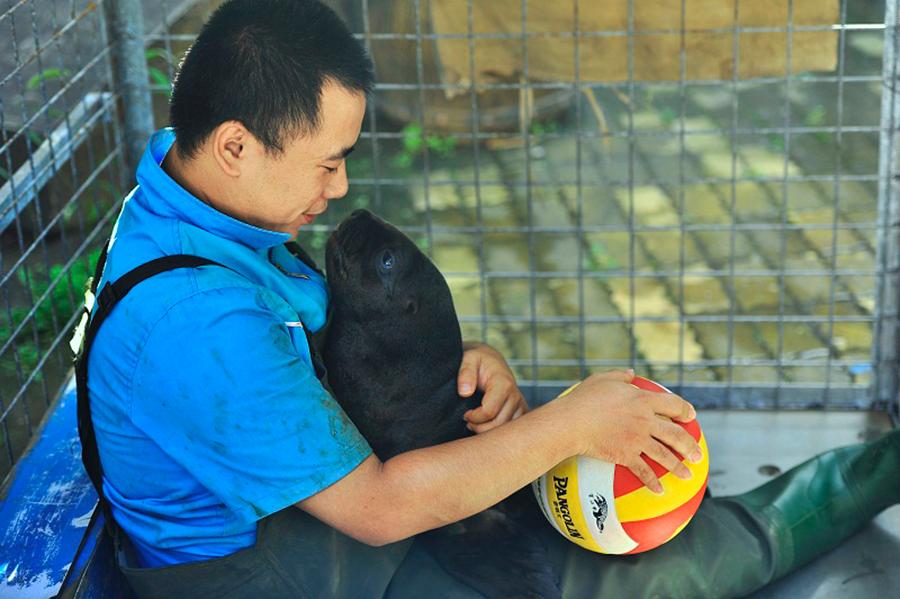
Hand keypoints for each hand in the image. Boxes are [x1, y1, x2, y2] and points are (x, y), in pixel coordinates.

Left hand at [458, 342, 527, 433]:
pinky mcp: (522, 412)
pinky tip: (487, 424)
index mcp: (504, 384)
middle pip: (498, 424)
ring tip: (476, 422)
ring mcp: (521, 405)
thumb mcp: (468, 359)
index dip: (474, 417)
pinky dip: (497, 431)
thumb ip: (465, 373)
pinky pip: (510, 430)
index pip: (489, 412)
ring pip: (505, 430)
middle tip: (468, 421)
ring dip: (488, 431)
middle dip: (479, 427)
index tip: (465, 414)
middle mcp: (516, 396)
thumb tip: (464, 392)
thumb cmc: (478, 361)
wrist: (491, 362)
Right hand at [560, 370, 700, 494]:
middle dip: (690, 446)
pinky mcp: (626, 455)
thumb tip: (632, 373)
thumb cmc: (583, 398)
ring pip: (664, 455)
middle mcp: (645, 420)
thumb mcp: (602, 379)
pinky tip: (659, 491)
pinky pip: (644, 471)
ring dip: (679, 467)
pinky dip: (652, 482)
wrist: (571, 422)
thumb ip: (621, 375)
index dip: (685, 410)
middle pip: (675, 434)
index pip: (673, 404)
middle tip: (698, 455)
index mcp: (642, 400)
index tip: (691, 416)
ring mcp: (637, 439)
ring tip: (688, 475)